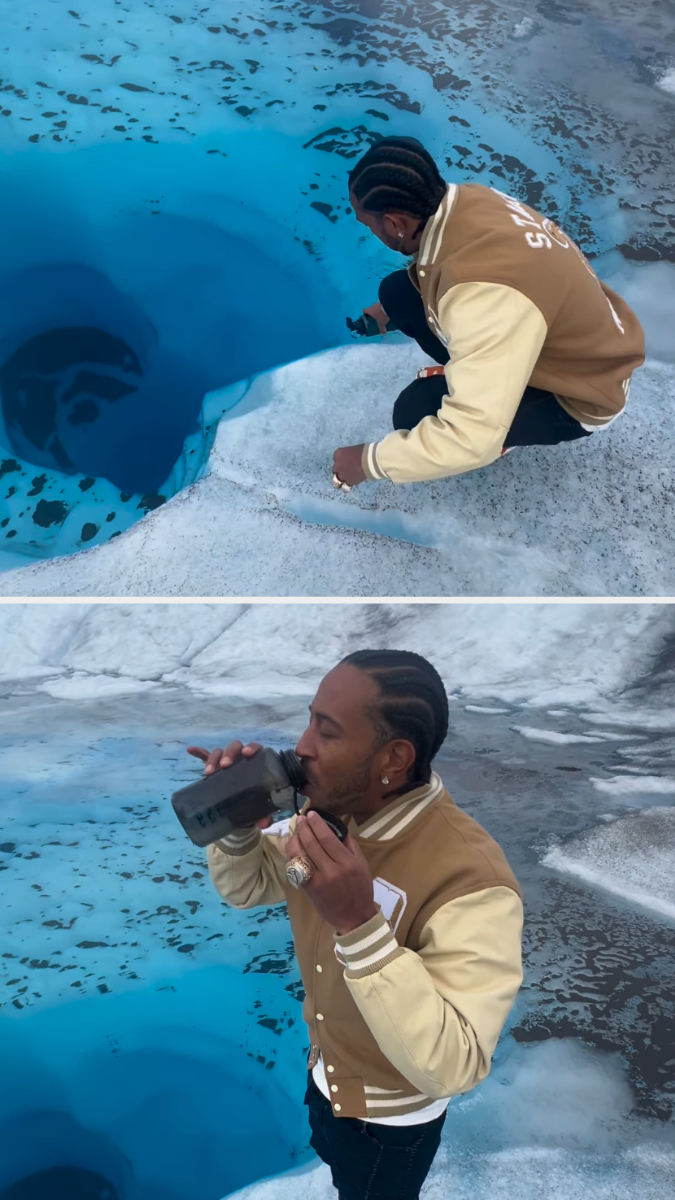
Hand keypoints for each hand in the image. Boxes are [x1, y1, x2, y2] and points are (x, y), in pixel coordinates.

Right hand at [186, 741, 272, 829]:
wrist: (241, 806)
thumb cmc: (255, 801)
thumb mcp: (260, 808)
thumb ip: (264, 815)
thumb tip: (264, 823)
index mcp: (255, 762)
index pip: (255, 748)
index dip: (252, 748)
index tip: (247, 753)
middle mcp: (240, 758)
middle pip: (235, 747)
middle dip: (229, 754)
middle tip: (225, 765)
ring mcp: (225, 761)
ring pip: (219, 752)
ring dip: (213, 758)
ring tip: (209, 772)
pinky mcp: (214, 767)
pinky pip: (204, 756)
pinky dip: (198, 752)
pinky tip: (190, 750)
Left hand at [286, 811, 377, 933]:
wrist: (354, 918)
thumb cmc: (360, 890)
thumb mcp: (362, 865)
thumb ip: (350, 846)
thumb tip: (337, 830)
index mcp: (347, 863)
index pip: (327, 838)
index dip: (317, 824)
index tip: (311, 814)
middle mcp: (331, 871)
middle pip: (311, 844)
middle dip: (304, 828)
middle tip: (301, 819)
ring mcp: (317, 881)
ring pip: (300, 855)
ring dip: (294, 840)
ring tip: (294, 831)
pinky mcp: (308, 889)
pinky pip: (295, 868)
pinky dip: (291, 855)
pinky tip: (291, 847)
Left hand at [333, 444, 366, 487]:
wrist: (371, 461)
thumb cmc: (364, 451)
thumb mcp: (354, 450)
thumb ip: (349, 455)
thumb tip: (352, 458)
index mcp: (338, 454)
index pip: (336, 459)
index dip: (341, 461)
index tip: (346, 461)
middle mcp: (337, 465)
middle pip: (335, 470)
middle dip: (340, 470)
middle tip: (347, 470)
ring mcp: (342, 474)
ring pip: (338, 479)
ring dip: (343, 478)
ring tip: (349, 478)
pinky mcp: (349, 482)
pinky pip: (347, 484)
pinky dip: (350, 483)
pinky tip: (354, 481)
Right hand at [363, 301, 389, 335]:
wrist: (390, 305)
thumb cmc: (382, 315)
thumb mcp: (382, 323)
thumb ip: (382, 328)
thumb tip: (383, 334)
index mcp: (369, 311)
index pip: (364, 311)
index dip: (365, 314)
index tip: (367, 317)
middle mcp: (372, 306)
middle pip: (371, 309)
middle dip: (373, 313)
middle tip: (376, 318)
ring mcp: (378, 302)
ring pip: (377, 307)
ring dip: (379, 310)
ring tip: (382, 315)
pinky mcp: (384, 300)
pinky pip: (382, 305)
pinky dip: (383, 308)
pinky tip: (386, 312)